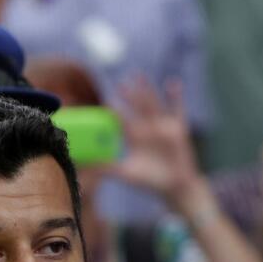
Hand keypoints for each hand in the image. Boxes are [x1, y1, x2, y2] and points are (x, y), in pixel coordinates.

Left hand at [111, 79, 204, 212]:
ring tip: (139, 75)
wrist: (174, 186)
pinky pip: (177, 109)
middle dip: (129, 95)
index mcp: (134, 137)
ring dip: (147, 90)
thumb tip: (84, 168)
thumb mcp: (127, 173)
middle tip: (121, 83)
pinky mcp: (178, 129)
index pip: (122, 120)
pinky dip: (176, 96)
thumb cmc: (149, 181)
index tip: (107, 100)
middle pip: (136, 108)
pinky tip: (173, 82)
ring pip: (153, 104)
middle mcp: (147, 129)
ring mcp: (162, 127)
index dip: (115, 110)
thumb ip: (107, 168)